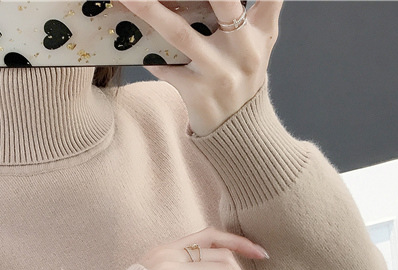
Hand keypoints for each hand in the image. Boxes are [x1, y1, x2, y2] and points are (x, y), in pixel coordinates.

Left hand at [115, 0, 283, 136]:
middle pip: (224, 3)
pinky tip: (135, 45)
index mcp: (261, 31)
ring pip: (181, 34)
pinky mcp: (197, 93)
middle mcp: (244, 50)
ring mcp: (219, 72)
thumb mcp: (262, 40)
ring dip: (152, 11)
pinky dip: (149, 55)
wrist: (239, 129)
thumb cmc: (244, 73)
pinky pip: (166, 68)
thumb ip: (259, 8)